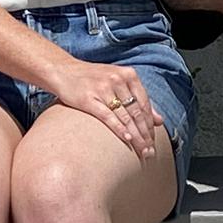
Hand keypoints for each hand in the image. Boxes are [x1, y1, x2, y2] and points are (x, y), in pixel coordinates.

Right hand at [48, 59, 163, 160]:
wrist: (63, 70)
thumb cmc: (92, 78)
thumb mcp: (118, 82)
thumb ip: (138, 99)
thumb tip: (159, 120)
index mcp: (128, 75)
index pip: (144, 104)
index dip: (150, 124)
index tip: (153, 141)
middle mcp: (117, 80)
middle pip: (136, 112)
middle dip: (145, 134)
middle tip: (150, 151)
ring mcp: (103, 89)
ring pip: (125, 117)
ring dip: (136, 136)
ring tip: (142, 151)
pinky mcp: (88, 99)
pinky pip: (108, 116)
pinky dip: (119, 128)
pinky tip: (127, 139)